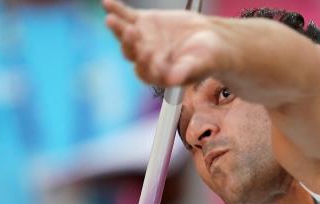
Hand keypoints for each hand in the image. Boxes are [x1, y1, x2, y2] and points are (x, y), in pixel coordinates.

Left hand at [102, 0, 229, 86]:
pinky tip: (108, 4)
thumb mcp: (200, 63)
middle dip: (129, 43)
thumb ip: (185, 71)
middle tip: (131, 32)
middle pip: (131, 52)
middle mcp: (146, 58)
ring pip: (126, 35)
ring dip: (118, 27)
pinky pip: (127, 16)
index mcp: (158, 74)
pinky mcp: (142, 23)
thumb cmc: (208, 57)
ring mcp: (142, 40)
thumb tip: (173, 80)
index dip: (144, 62)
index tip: (147, 53)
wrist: (211, 37)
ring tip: (111, 19)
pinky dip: (117, 10)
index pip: (145, 70)